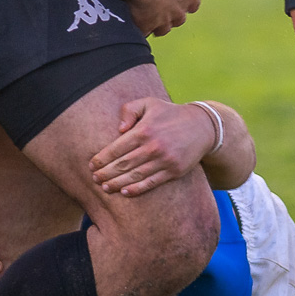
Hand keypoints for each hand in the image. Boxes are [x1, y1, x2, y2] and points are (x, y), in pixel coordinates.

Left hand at [90, 98, 216, 196]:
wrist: (203, 126)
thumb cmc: (170, 114)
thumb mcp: (149, 103)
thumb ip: (129, 110)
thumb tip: (119, 129)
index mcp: (144, 130)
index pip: (116, 148)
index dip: (102, 158)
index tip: (92, 165)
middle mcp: (153, 146)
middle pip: (123, 164)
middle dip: (106, 173)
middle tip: (94, 179)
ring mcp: (164, 160)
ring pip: (135, 176)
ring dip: (117, 183)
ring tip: (105, 187)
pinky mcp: (174, 171)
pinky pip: (152, 183)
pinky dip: (137, 189)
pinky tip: (124, 192)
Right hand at [129, 0, 199, 36]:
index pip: (193, 4)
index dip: (184, 2)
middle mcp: (179, 11)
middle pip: (179, 19)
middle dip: (170, 14)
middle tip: (159, 4)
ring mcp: (163, 22)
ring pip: (163, 29)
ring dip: (157, 24)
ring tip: (146, 14)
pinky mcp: (146, 27)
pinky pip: (144, 31)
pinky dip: (140, 27)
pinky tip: (134, 19)